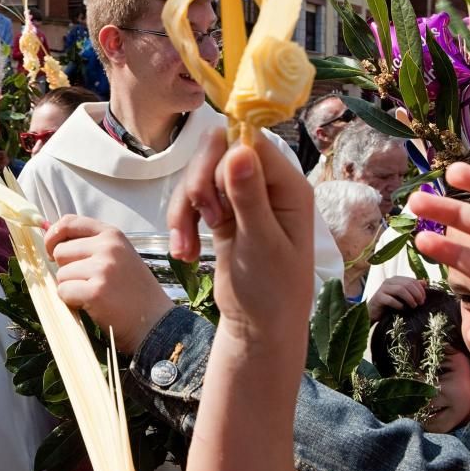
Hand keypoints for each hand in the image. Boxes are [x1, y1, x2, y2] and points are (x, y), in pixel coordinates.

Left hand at [44, 215, 173, 352]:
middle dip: (66, 269)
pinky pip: (63, 292)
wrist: (156, 322)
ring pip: (60, 274)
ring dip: (70, 288)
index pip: (69, 222)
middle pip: (60, 251)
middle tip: (86, 282)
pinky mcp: (95, 291)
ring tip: (94, 295)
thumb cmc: (135, 292)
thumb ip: (90, 245)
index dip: (53, 236)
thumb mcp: (119, 256)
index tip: (51, 251)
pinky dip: (71, 302)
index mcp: (112, 234)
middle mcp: (108, 247)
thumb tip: (50, 239)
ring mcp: (102, 268)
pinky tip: (91, 305)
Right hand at [167, 129, 314, 349]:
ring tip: (187, 249)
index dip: (221, 160)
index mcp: (287, 186)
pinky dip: (182, 223)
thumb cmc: (272, 291)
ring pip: (199, 176)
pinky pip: (193, 200)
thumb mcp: (261, 244)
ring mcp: (241, 198)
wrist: (258, 328)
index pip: (248, 143)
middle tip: (205, 219)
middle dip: (198, 183)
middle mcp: (265, 185)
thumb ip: (249, 197)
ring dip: (184, 209)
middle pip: (218, 152)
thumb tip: (239, 149)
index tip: (212, 200)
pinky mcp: (221, 214)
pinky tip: (186, 253)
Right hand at [367, 276, 426, 321]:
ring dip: (409, 298)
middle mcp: (388, 282)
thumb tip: (425, 282)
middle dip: (416, 294)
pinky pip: (391, 300)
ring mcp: (382, 289)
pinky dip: (399, 305)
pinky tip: (402, 309)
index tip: (424, 299)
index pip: (412, 280)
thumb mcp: (403, 297)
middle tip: (420, 303)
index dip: (420, 289)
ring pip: (400, 289)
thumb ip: (413, 288)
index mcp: (396, 279)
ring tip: (413, 306)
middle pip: (407, 284)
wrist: (373, 313)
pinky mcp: (378, 298)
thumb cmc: (389, 305)